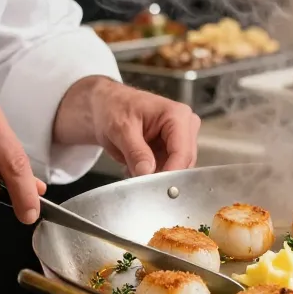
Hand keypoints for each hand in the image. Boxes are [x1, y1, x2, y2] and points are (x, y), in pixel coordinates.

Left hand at [55, 77, 199, 176]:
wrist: (107, 105)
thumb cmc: (115, 108)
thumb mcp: (120, 129)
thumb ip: (135, 151)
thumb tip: (147, 172)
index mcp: (177, 115)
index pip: (182, 151)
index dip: (170, 172)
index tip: (154, 187)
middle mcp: (185, 125)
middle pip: (183, 162)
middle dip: (161, 174)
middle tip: (137, 180)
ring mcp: (181, 138)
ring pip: (176, 169)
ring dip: (154, 174)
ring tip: (131, 167)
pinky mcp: (173, 149)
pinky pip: (168, 169)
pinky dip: (151, 173)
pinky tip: (135, 165)